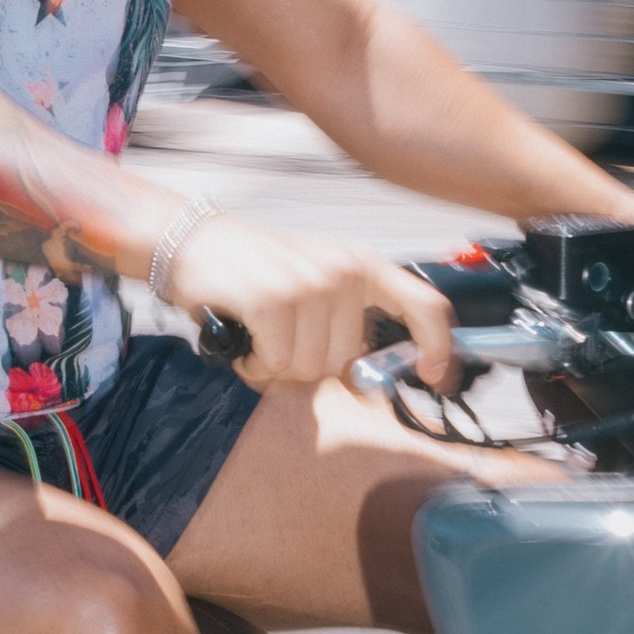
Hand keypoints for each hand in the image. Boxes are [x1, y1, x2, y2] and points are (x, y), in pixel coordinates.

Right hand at [166, 215, 457, 393]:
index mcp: (364, 267)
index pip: (426, 305)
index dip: (439, 347)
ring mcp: (311, 284)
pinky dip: (256, 364)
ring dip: (278, 368)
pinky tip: (247, 337)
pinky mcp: (275, 300)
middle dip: (311, 368)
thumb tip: (368, 390)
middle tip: (282, 339)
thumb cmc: (256, 273)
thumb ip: (347, 334)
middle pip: (349, 364)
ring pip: (312, 371)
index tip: (436, 377)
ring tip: (262, 334)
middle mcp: (345, 271)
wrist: (194, 242)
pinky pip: (278, 366)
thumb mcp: (315, 291)